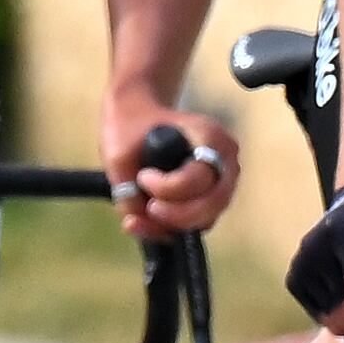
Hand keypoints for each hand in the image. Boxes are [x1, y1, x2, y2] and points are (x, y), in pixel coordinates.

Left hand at [104, 91, 236, 244]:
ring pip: (207, 218)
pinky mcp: (211, 198)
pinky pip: (198, 222)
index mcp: (211, 137)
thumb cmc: (130, 128)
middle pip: (214, 203)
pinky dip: (173, 227)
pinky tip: (149, 220)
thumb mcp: (118, 155)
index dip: (168, 188)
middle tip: (149, 208)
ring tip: (145, 212)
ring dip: (174, 224)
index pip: (200, 177)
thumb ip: (126, 192)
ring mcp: (222, 181)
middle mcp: (225, 160)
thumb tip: (138, 224)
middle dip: (178, 215)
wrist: (139, 115)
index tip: (142, 176)